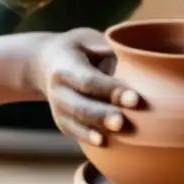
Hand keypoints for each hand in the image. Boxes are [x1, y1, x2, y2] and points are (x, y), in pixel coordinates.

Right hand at [32, 28, 139, 146]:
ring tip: (118, 133)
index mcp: (65, 65)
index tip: (134, 98)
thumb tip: (138, 58)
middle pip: (80, 106)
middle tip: (124, 121)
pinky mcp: (62, 121)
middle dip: (103, 114)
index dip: (110, 90)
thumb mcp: (90, 39)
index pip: (89, 81)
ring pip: (76, 121)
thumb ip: (109, 49)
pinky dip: (87, 137)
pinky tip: (103, 143)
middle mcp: (57, 88)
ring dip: (97, 128)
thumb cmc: (79, 48)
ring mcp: (57, 107)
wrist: (46, 62)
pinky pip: (73, 131)